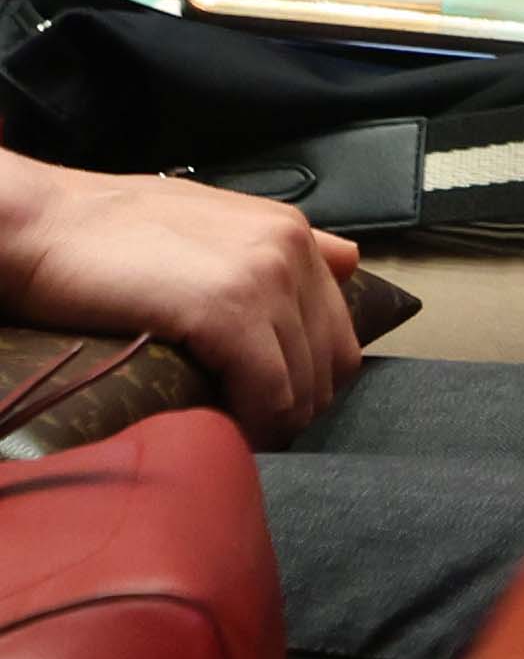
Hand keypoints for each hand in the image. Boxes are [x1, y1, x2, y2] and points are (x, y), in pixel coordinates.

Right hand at [0, 160, 361, 437]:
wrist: (40, 224)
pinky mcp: (229, 310)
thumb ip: (274, 247)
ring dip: (276, 421)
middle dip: (298, 404)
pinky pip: (270, 390)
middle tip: (253, 429)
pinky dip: (254, 422)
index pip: (338, 327)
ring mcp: (264, 278)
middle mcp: (291, 250)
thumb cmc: (106, 232)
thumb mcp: (207, 223)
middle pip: (332, 360)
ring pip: (305, 382)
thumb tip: (347, 261)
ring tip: (236, 435)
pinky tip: (226, 431)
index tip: (273, 402)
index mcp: (290, 232)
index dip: (310, 375)